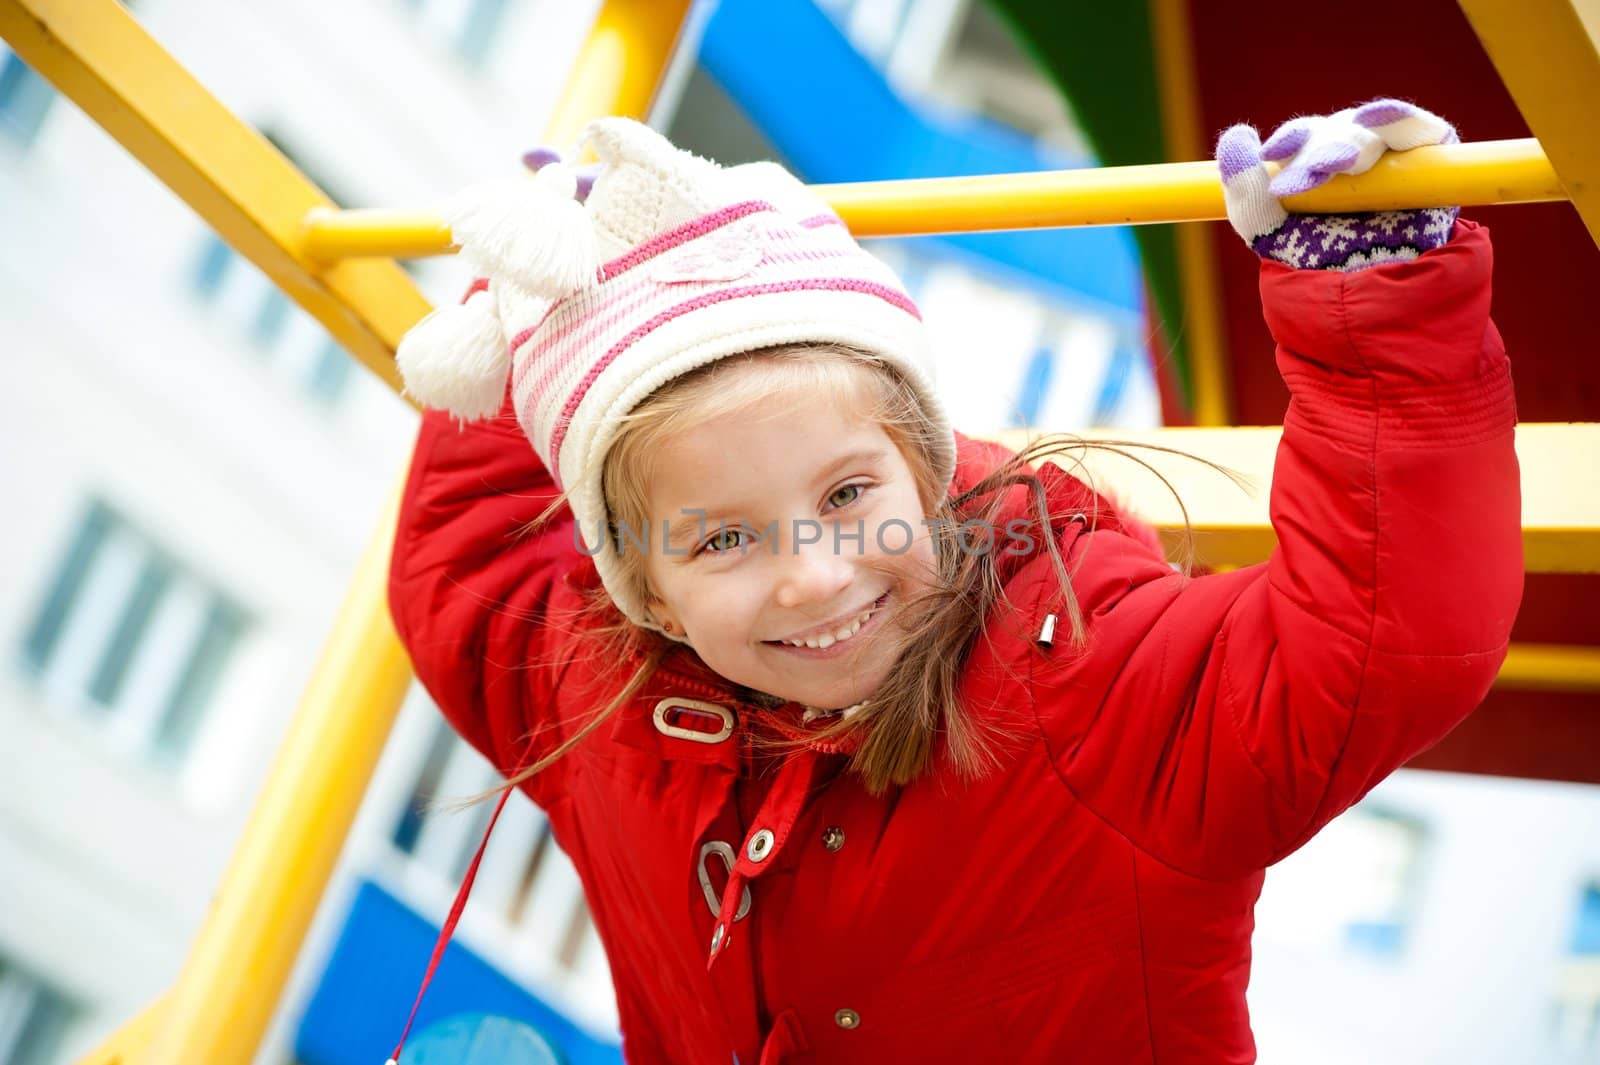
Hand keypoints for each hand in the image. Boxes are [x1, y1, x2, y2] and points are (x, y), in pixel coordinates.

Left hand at [1216, 99, 1459, 271]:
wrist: (1370, 306)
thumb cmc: (1316, 268)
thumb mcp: (1270, 234)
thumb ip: (1246, 191)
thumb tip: (1235, 136)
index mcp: (1313, 166)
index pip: (1301, 139)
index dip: (1290, 141)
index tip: (1272, 153)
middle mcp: (1352, 156)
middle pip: (1334, 132)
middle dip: (1319, 152)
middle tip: (1310, 178)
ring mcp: (1392, 158)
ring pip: (1370, 132)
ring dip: (1351, 142)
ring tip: (1340, 164)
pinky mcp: (1431, 162)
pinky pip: (1420, 131)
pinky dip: (1401, 120)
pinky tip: (1377, 117)